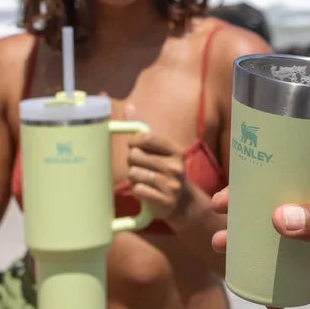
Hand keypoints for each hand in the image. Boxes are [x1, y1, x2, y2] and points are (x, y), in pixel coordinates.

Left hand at [124, 103, 193, 224]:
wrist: (180, 202)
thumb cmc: (163, 170)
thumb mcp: (157, 149)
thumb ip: (142, 129)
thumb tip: (129, 106)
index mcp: (176, 150)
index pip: (146, 137)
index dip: (133, 141)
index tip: (133, 146)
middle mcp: (176, 166)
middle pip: (135, 155)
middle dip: (131, 161)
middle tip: (140, 166)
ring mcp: (172, 184)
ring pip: (134, 173)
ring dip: (132, 178)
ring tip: (142, 180)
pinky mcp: (165, 201)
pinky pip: (137, 190)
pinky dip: (136, 190)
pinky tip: (145, 191)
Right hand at [211, 161, 309, 308]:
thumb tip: (278, 218)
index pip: (306, 163)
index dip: (270, 167)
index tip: (237, 177)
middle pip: (286, 200)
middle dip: (250, 207)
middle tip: (219, 215)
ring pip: (283, 238)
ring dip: (253, 244)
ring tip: (224, 252)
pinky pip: (292, 276)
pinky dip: (272, 282)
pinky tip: (259, 293)